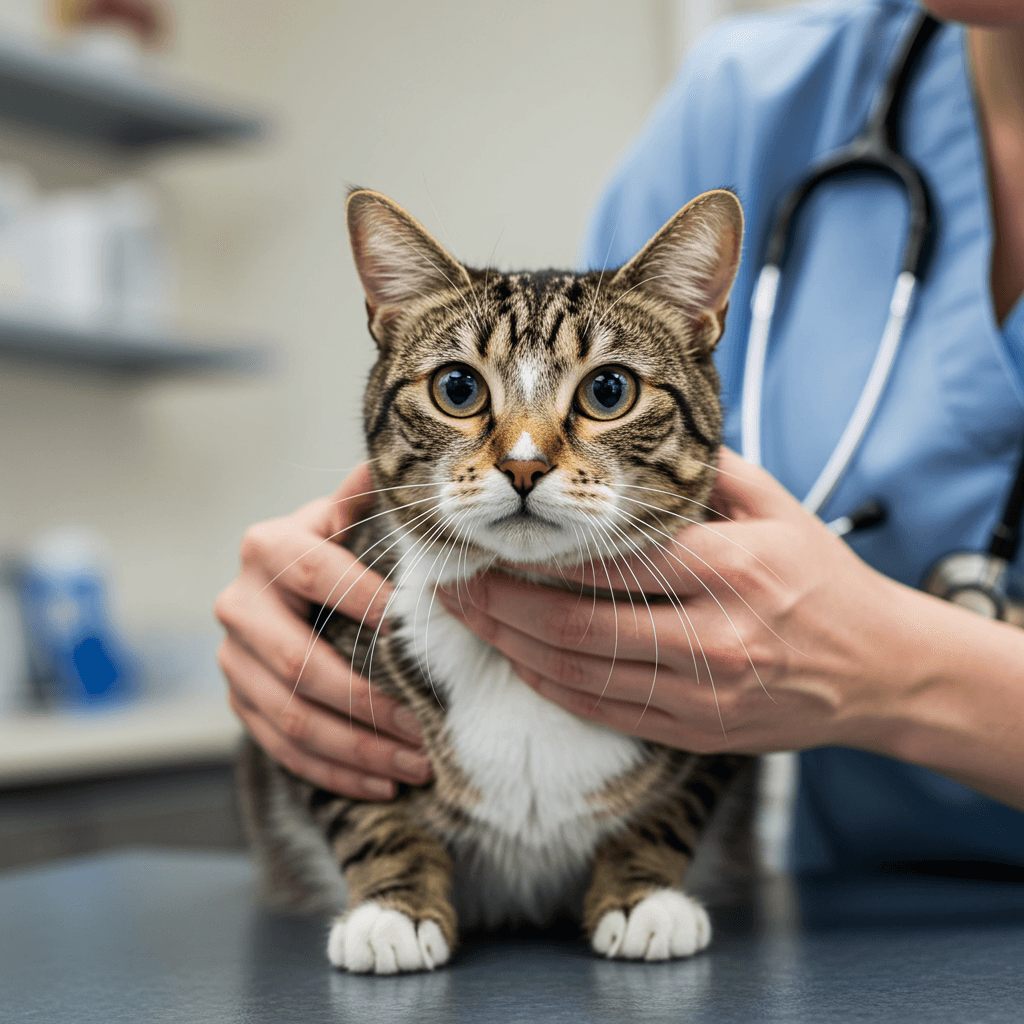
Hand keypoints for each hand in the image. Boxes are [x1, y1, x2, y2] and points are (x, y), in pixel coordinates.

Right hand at [215, 464, 432, 797]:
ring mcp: (233, 661)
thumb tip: (398, 462)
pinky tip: (385, 784)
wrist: (282, 585)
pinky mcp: (239, 702)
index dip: (374, 605)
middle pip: (300, 666)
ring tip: (418, 763)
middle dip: (370, 702)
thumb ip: (370, 494)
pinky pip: (283, 750)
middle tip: (428, 723)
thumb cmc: (333, 547)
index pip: (321, 577)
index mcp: (268, 549)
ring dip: (359, 750)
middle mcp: (239, 604)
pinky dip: (335, 771)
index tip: (427, 635)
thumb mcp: (347, 514)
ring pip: (291, 719)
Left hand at [438, 447, 913, 755]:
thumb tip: (628, 438)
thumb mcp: (775, 506)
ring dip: (510, 645)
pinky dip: (550, 684)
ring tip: (467, 616)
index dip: (538, 553)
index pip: (612, 559)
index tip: (490, 537)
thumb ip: (702, 472)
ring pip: (580, 674)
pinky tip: (516, 658)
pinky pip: (603, 711)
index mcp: (734, 568)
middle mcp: (716, 636)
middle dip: (500, 603)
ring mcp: (705, 693)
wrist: (879, 669)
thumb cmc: (822, 581)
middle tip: (451, 580)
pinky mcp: (696, 732)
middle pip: (578, 625)